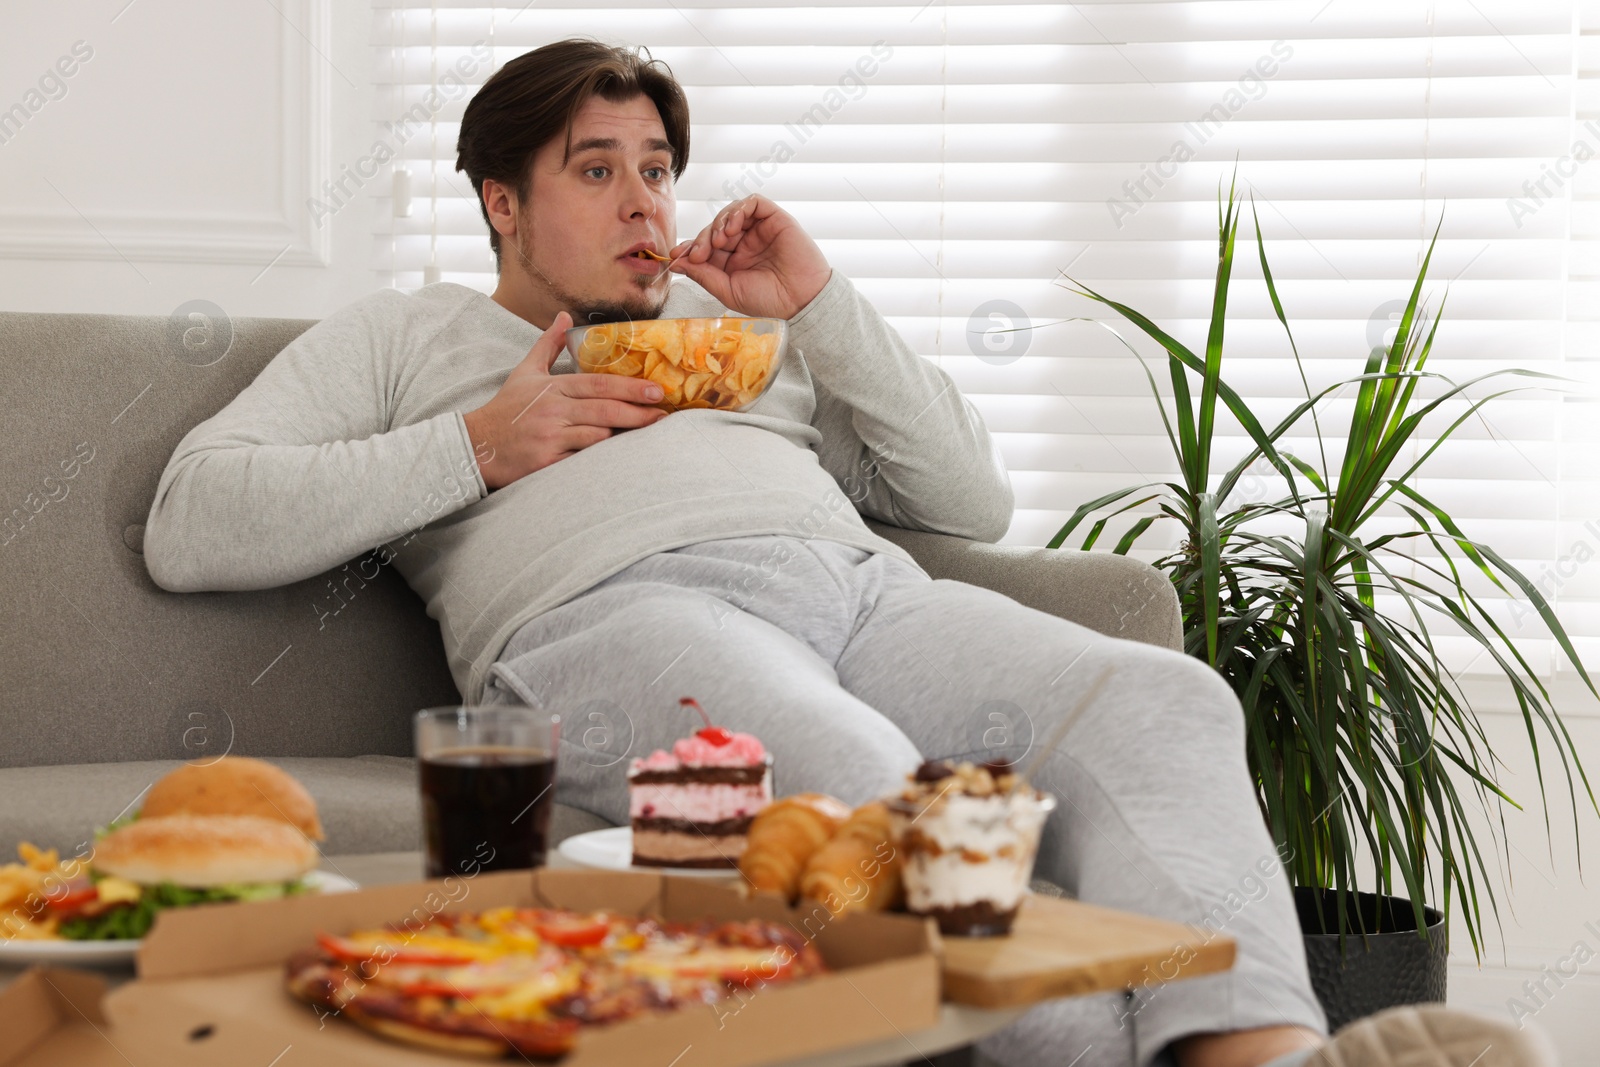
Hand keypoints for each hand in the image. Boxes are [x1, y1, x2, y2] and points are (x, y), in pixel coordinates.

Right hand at [463, 311, 669, 489]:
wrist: (476, 445)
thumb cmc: (505, 409)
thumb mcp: (525, 372)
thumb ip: (548, 344)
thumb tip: (564, 316)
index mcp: (553, 387)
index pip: (598, 384)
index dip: (630, 387)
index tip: (656, 390)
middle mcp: (553, 410)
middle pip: (604, 409)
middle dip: (637, 411)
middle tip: (663, 413)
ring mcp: (550, 437)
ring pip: (597, 435)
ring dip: (623, 435)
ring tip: (648, 433)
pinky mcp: (546, 462)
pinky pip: (582, 459)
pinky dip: (600, 456)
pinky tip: (619, 456)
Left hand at [667, 195, 832, 319]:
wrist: (801, 301)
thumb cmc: (769, 301)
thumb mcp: (728, 290)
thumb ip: (702, 275)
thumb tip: (676, 263)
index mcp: (734, 261)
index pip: (706, 246)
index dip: (690, 248)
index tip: (676, 255)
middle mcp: (746, 243)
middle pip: (715, 228)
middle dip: (702, 238)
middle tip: (699, 253)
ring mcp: (760, 230)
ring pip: (731, 212)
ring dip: (719, 222)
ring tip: (719, 240)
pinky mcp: (775, 218)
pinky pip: (753, 203)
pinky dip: (739, 209)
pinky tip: (733, 226)